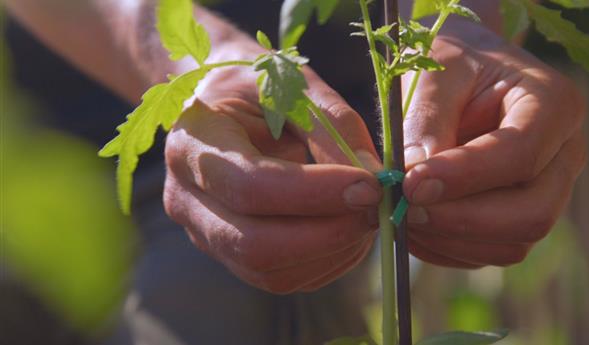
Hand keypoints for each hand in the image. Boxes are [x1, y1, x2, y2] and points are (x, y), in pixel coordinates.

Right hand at [163, 40, 382, 293]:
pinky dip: (326, 261)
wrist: (219, 102)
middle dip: (328, 234)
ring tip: (366, 212)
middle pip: (256, 245)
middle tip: (376, 206)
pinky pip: (281, 278)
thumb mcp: (293, 83)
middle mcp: (188, 199)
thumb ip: (333, 126)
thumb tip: (373, 178)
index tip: (370, 184)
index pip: (251, 186)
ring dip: (333, 251)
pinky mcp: (230, 254)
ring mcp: (204, 234)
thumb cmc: (255, 83)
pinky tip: (348, 229)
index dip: (315, 193)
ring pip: (271, 271)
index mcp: (193, 145)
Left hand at [402, 20, 586, 267]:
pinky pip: (488, 252)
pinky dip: (445, 248)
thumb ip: (427, 119)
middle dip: (461, 220)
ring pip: (511, 242)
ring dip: (449, 238)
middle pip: (531, 213)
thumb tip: (414, 182)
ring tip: (399, 214)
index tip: (409, 184)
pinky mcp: (518, 216)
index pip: (520, 154)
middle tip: (402, 209)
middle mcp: (563, 155)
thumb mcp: (436, 71)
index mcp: (554, 104)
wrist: (461, 75)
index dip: (464, 177)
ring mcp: (546, 192)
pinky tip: (411, 224)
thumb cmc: (451, 62)